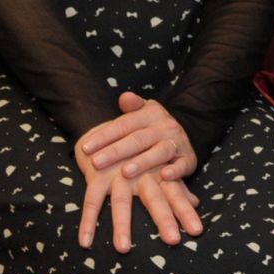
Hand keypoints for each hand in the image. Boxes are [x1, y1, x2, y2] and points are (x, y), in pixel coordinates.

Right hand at [74, 137, 202, 251]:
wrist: (105, 128)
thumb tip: (196, 203)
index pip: (176, 193)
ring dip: (122, 224)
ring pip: (121, 201)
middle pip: (155, 197)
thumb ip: (176, 187)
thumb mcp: (158, 167)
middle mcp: (141, 173)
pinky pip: (91, 200)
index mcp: (158, 172)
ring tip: (123, 249)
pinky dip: (88, 221)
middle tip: (173, 240)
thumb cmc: (136, 154)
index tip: (197, 231)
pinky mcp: (97, 174)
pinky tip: (85, 243)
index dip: (186, 211)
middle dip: (164, 218)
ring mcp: (117, 173)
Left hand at [80, 91, 197, 180]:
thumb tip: (124, 97)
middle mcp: (165, 126)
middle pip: (138, 139)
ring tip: (124, 172)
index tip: (85, 148)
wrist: (182, 135)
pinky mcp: (189, 159)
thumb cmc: (152, 127)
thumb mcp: (143, 112)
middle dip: (115, 151)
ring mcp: (178, 143)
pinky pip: (183, 165)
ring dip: (143, 162)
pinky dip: (175, 171)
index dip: (104, 136)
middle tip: (95, 162)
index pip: (124, 124)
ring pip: (159, 152)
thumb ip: (132, 106)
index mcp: (150, 113)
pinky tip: (164, 176)